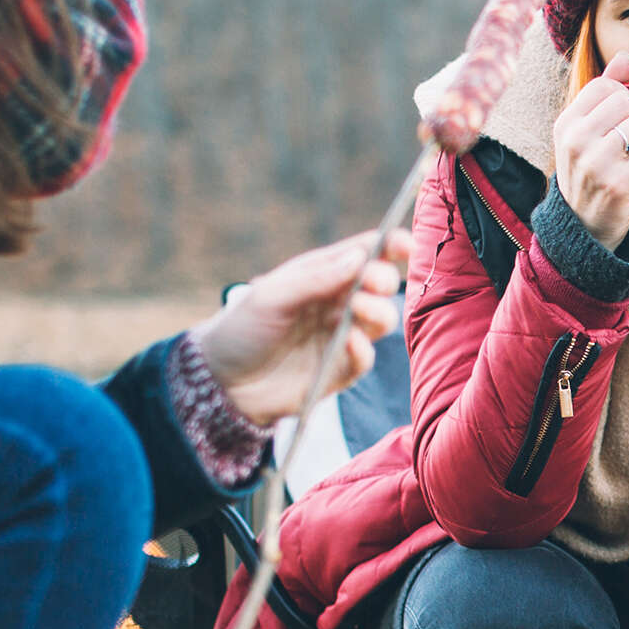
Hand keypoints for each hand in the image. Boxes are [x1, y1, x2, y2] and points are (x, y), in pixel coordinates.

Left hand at [193, 226, 411, 426]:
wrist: (221, 382)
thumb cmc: (242, 329)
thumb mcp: (271, 295)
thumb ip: (315, 278)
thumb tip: (360, 258)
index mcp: (322, 275)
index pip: (366, 253)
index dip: (391, 245)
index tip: (406, 246)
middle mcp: (337, 303)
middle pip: (380, 285)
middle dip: (384, 280)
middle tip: (372, 282)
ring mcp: (341, 337)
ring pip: (381, 320)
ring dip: (378, 311)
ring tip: (356, 309)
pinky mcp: (339, 371)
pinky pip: (365, 359)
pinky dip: (364, 349)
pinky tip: (349, 341)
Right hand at [551, 72, 628, 248]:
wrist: (584, 228)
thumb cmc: (589, 172)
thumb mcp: (583, 133)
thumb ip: (602, 94)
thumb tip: (623, 58)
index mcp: (566, 123)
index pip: (605, 86)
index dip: (623, 97)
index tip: (621, 118)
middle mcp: (575, 141)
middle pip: (626, 102)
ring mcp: (595, 164)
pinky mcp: (618, 185)